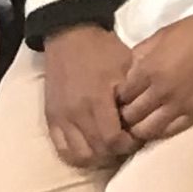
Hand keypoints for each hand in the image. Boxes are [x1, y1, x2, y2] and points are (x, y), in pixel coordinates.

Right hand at [39, 24, 140, 167]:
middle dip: (115, 152)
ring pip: (79, 155)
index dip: (128, 144)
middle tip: (125, 142)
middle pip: (97, 151)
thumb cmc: (102, 49)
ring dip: (96, 156)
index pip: (113, 140)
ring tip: (107, 146)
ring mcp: (61, 117)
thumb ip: (133, 94)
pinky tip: (89, 147)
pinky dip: (76, 154)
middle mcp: (76, 113)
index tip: (136, 137)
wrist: (69, 35)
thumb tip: (142, 119)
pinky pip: (61, 149)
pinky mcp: (51, 117)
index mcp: (96, 100)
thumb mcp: (125, 66)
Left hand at [115, 15, 192, 142]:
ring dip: (140, 128)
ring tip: (141, 122)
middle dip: (124, 116)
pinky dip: (160, 131)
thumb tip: (124, 72)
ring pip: (146, 130)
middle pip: (130, 116)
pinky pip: (170, 132)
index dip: (117, 99)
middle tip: (126, 114)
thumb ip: (138, 56)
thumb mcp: (158, 36)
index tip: (119, 99)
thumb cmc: (192, 32)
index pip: (120, 96)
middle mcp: (159, 92)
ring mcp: (178, 106)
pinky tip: (158, 125)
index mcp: (147, 70)